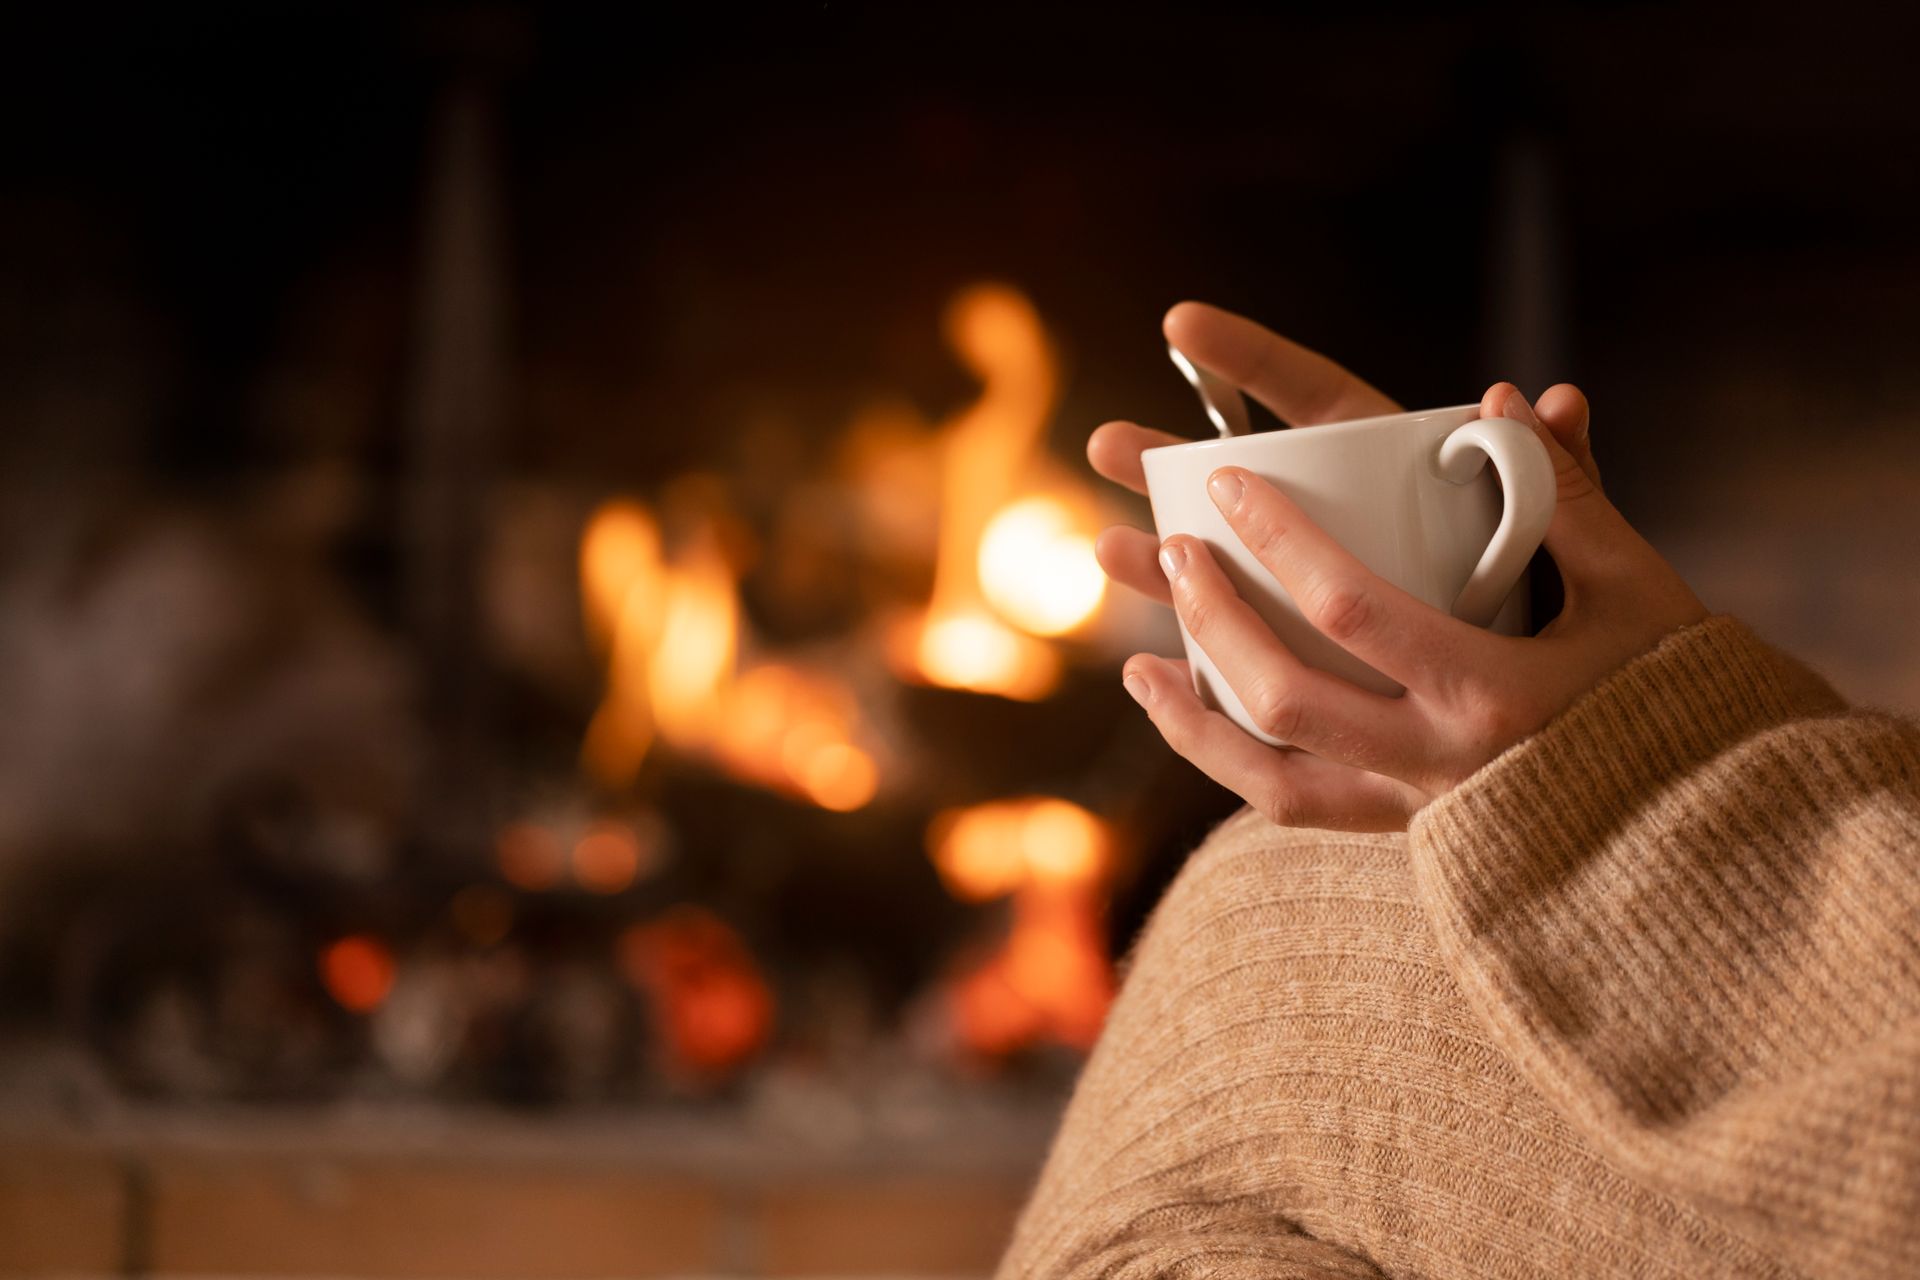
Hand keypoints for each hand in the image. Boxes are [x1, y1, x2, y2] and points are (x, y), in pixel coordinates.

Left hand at [1097, 303, 1707, 831]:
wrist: (1703, 833)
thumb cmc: (1673, 695)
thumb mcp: (1638, 590)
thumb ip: (1571, 497)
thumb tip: (1517, 400)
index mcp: (1493, 689)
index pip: (1355, 609)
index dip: (1281, 542)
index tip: (1229, 479)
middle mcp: (1441, 762)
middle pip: (1287, 694)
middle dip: (1215, 615)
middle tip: (1168, 546)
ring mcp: (1415, 810)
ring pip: (1271, 777)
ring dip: (1194, 715)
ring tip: (1137, 660)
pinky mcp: (1402, 836)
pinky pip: (1295, 810)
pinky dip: (1229, 767)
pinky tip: (1186, 721)